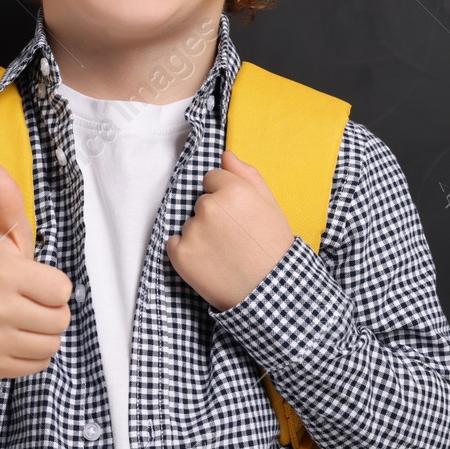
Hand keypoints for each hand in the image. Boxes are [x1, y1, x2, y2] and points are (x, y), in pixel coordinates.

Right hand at [0, 161, 73, 380]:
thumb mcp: (2, 235)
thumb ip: (6, 201)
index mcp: (2, 273)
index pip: (63, 290)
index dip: (52, 285)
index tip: (30, 280)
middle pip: (61, 319)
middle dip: (49, 310)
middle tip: (25, 301)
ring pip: (53, 343)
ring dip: (43, 332)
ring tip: (20, 319)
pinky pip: (40, 364)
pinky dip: (32, 354)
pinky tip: (13, 339)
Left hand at [165, 150, 295, 311]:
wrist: (270, 294)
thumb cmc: (274, 248)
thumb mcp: (271, 205)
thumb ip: (247, 175)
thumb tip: (225, 155)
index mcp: (233, 190)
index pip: (212, 178)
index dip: (226, 196)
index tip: (238, 215)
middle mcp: (209, 207)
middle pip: (201, 201)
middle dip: (213, 214)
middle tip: (234, 238)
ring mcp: (192, 231)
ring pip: (190, 223)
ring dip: (201, 234)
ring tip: (225, 253)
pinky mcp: (179, 254)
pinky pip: (175, 243)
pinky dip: (187, 252)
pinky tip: (209, 262)